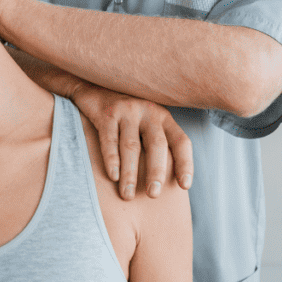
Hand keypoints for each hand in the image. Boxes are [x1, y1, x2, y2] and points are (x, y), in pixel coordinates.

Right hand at [71, 82, 192, 199]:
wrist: (95, 87)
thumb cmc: (127, 116)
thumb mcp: (147, 123)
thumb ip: (158, 143)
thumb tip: (171, 182)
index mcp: (164, 117)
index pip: (181, 141)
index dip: (185, 164)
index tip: (184, 186)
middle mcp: (149, 111)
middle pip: (156, 145)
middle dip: (156, 172)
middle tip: (153, 195)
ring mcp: (127, 110)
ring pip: (131, 146)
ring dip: (130, 173)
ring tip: (127, 194)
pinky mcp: (106, 112)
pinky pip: (109, 139)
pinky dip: (111, 159)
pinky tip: (112, 176)